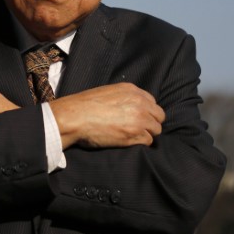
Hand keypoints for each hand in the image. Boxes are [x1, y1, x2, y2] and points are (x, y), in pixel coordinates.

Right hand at [50, 83, 164, 148]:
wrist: (74, 117)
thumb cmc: (84, 106)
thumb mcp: (107, 93)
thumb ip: (123, 98)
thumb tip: (129, 108)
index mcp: (132, 90)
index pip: (152, 102)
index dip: (146, 112)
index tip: (138, 118)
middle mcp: (139, 103)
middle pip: (159, 116)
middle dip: (151, 123)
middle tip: (138, 130)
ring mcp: (139, 119)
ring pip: (156, 130)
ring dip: (146, 134)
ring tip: (131, 137)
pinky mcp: (135, 135)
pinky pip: (148, 141)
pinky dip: (140, 143)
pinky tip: (126, 142)